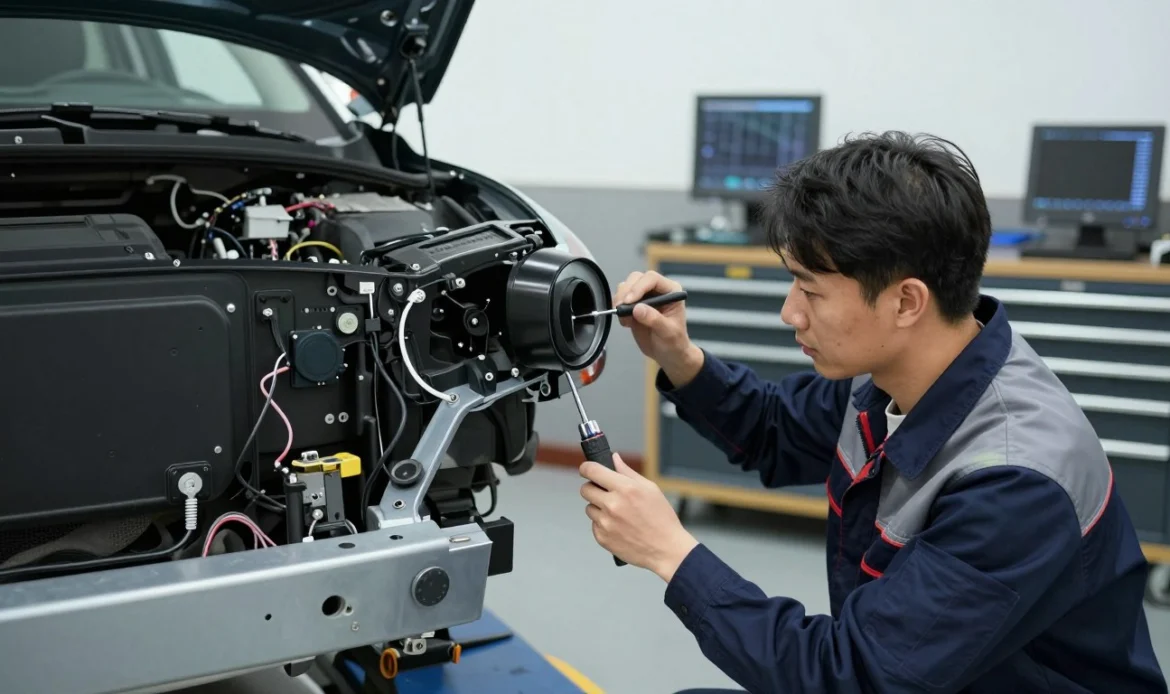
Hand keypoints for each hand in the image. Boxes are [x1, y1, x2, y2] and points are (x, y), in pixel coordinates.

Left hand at [580, 453, 698, 581]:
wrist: (666, 550)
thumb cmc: (662, 518)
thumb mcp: (650, 489)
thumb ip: (628, 472)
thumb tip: (614, 458)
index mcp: (625, 488)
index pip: (592, 471)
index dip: (587, 468)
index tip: (587, 469)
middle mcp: (612, 505)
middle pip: (585, 489)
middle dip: (593, 488)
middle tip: (606, 493)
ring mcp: (606, 523)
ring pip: (589, 508)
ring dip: (599, 507)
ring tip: (619, 513)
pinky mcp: (602, 538)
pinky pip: (594, 524)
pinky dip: (603, 524)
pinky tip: (619, 526)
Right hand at [614, 270, 703, 386]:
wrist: (668, 354)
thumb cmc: (674, 342)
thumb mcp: (668, 332)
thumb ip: (653, 319)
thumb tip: (637, 309)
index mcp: (671, 291)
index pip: (652, 279)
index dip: (639, 287)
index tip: (629, 302)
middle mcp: (657, 290)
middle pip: (636, 278)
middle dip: (626, 292)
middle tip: (621, 308)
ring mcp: (644, 297)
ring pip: (626, 287)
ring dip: (620, 300)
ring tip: (625, 319)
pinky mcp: (633, 305)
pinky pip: (621, 299)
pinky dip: (618, 308)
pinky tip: (626, 322)